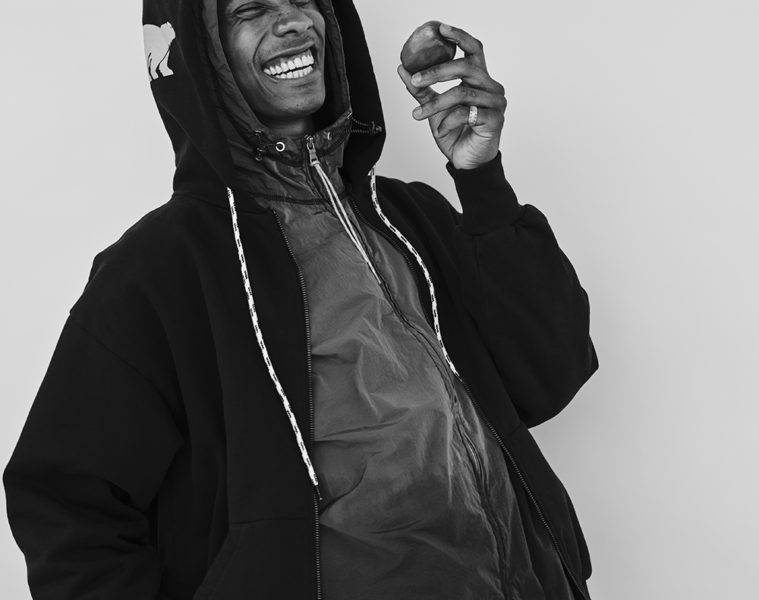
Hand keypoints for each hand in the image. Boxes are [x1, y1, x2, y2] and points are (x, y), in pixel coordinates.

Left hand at [397, 23, 506, 169]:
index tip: (441, 29)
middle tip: (415, 80)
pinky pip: (466, 114)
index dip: (460, 37)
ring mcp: (495, 103)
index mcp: (479, 78)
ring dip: (435, 104)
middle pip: (465, 67)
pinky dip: (447, 121)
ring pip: (461, 93)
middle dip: (436, 71)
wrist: (466, 161)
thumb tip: (402, 68)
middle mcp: (491, 87)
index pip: (474, 50)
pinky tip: (440, 130)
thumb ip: (422, 89)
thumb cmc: (456, 132)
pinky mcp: (494, 120)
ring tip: (418, 115)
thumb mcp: (434, 107)